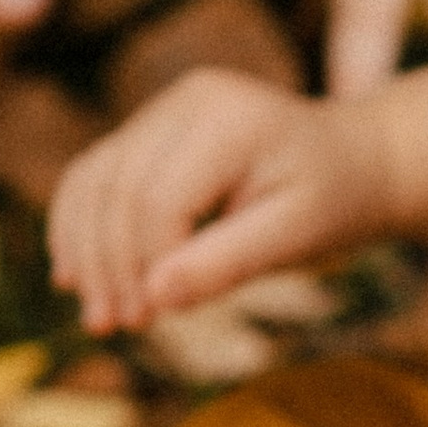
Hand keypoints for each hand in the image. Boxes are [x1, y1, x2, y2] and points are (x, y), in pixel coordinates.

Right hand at [49, 71, 391, 334]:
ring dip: (84, 250)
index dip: (145, 263)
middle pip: (118, 189)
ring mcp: (165, 108)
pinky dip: (78, 224)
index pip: (160, 198)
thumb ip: (228, 262)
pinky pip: (95, 173)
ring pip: (94, 179)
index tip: (150, 318)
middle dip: (109, 264)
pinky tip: (73, 275)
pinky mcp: (150, 127)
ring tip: (95, 314)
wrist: (354, 162)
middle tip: (112, 326)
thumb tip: (155, 295)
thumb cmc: (333, 201)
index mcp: (231, 119)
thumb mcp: (296, 237)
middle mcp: (189, 100)